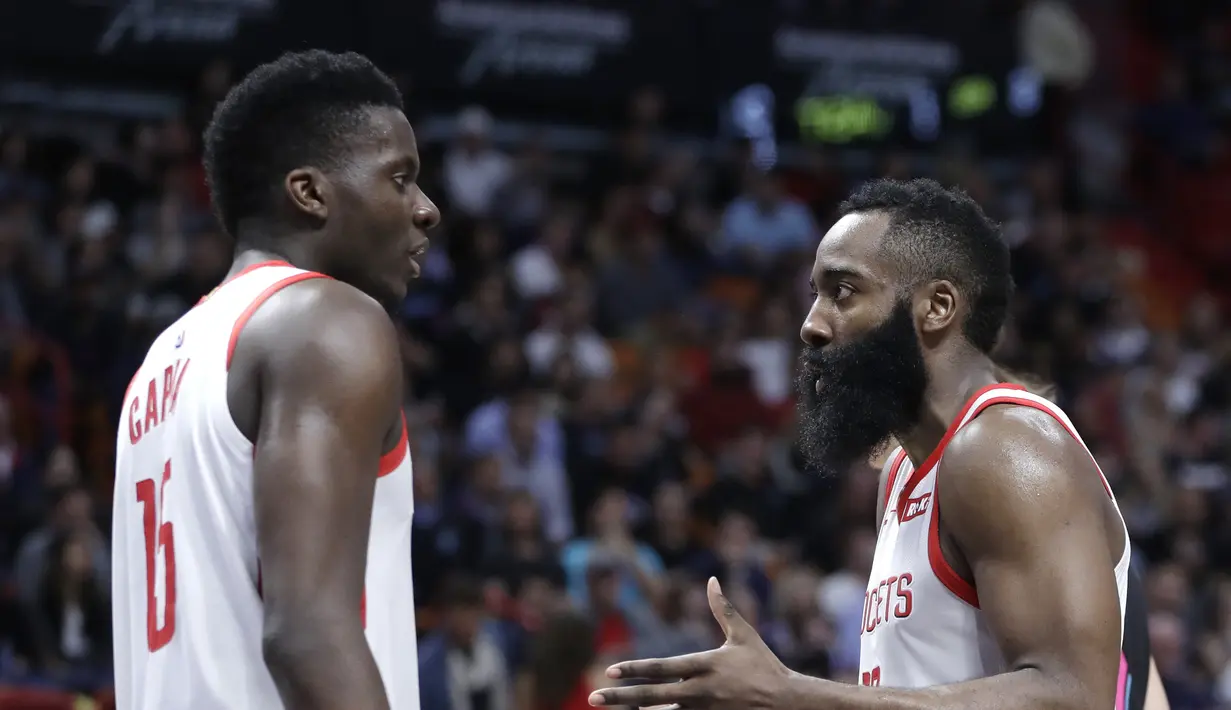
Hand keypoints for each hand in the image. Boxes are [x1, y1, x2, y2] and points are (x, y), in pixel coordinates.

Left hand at [589, 577, 790, 708]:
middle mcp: (700, 690)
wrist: (787, 703)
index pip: (662, 668)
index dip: (634, 669)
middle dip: (621, 697)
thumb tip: (712, 580)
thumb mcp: (744, 635)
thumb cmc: (764, 665)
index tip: (609, 670)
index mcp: (705, 665)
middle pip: (652, 696)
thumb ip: (723, 609)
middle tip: (594, 697)